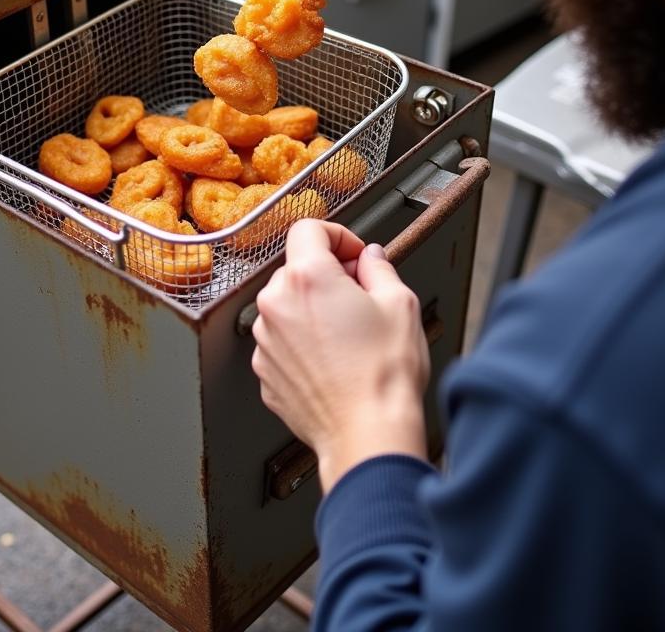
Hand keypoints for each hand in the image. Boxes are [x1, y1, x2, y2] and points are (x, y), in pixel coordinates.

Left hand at [251, 220, 430, 493]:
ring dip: (313, 309)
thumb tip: (370, 258)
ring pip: (288, 305)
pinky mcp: (264, 370)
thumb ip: (379, 268)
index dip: (338, 236)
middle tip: (361, 297)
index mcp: (307, 277)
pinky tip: (333, 361)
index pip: (308, 228)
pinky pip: (282, 340)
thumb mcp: (400, 304)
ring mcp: (266, 339)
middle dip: (328, 275)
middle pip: (297, 268)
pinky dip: (303, 342)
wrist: (366, 436)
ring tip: (349, 336)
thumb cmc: (384, 376)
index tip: (354, 255)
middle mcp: (276, 303)